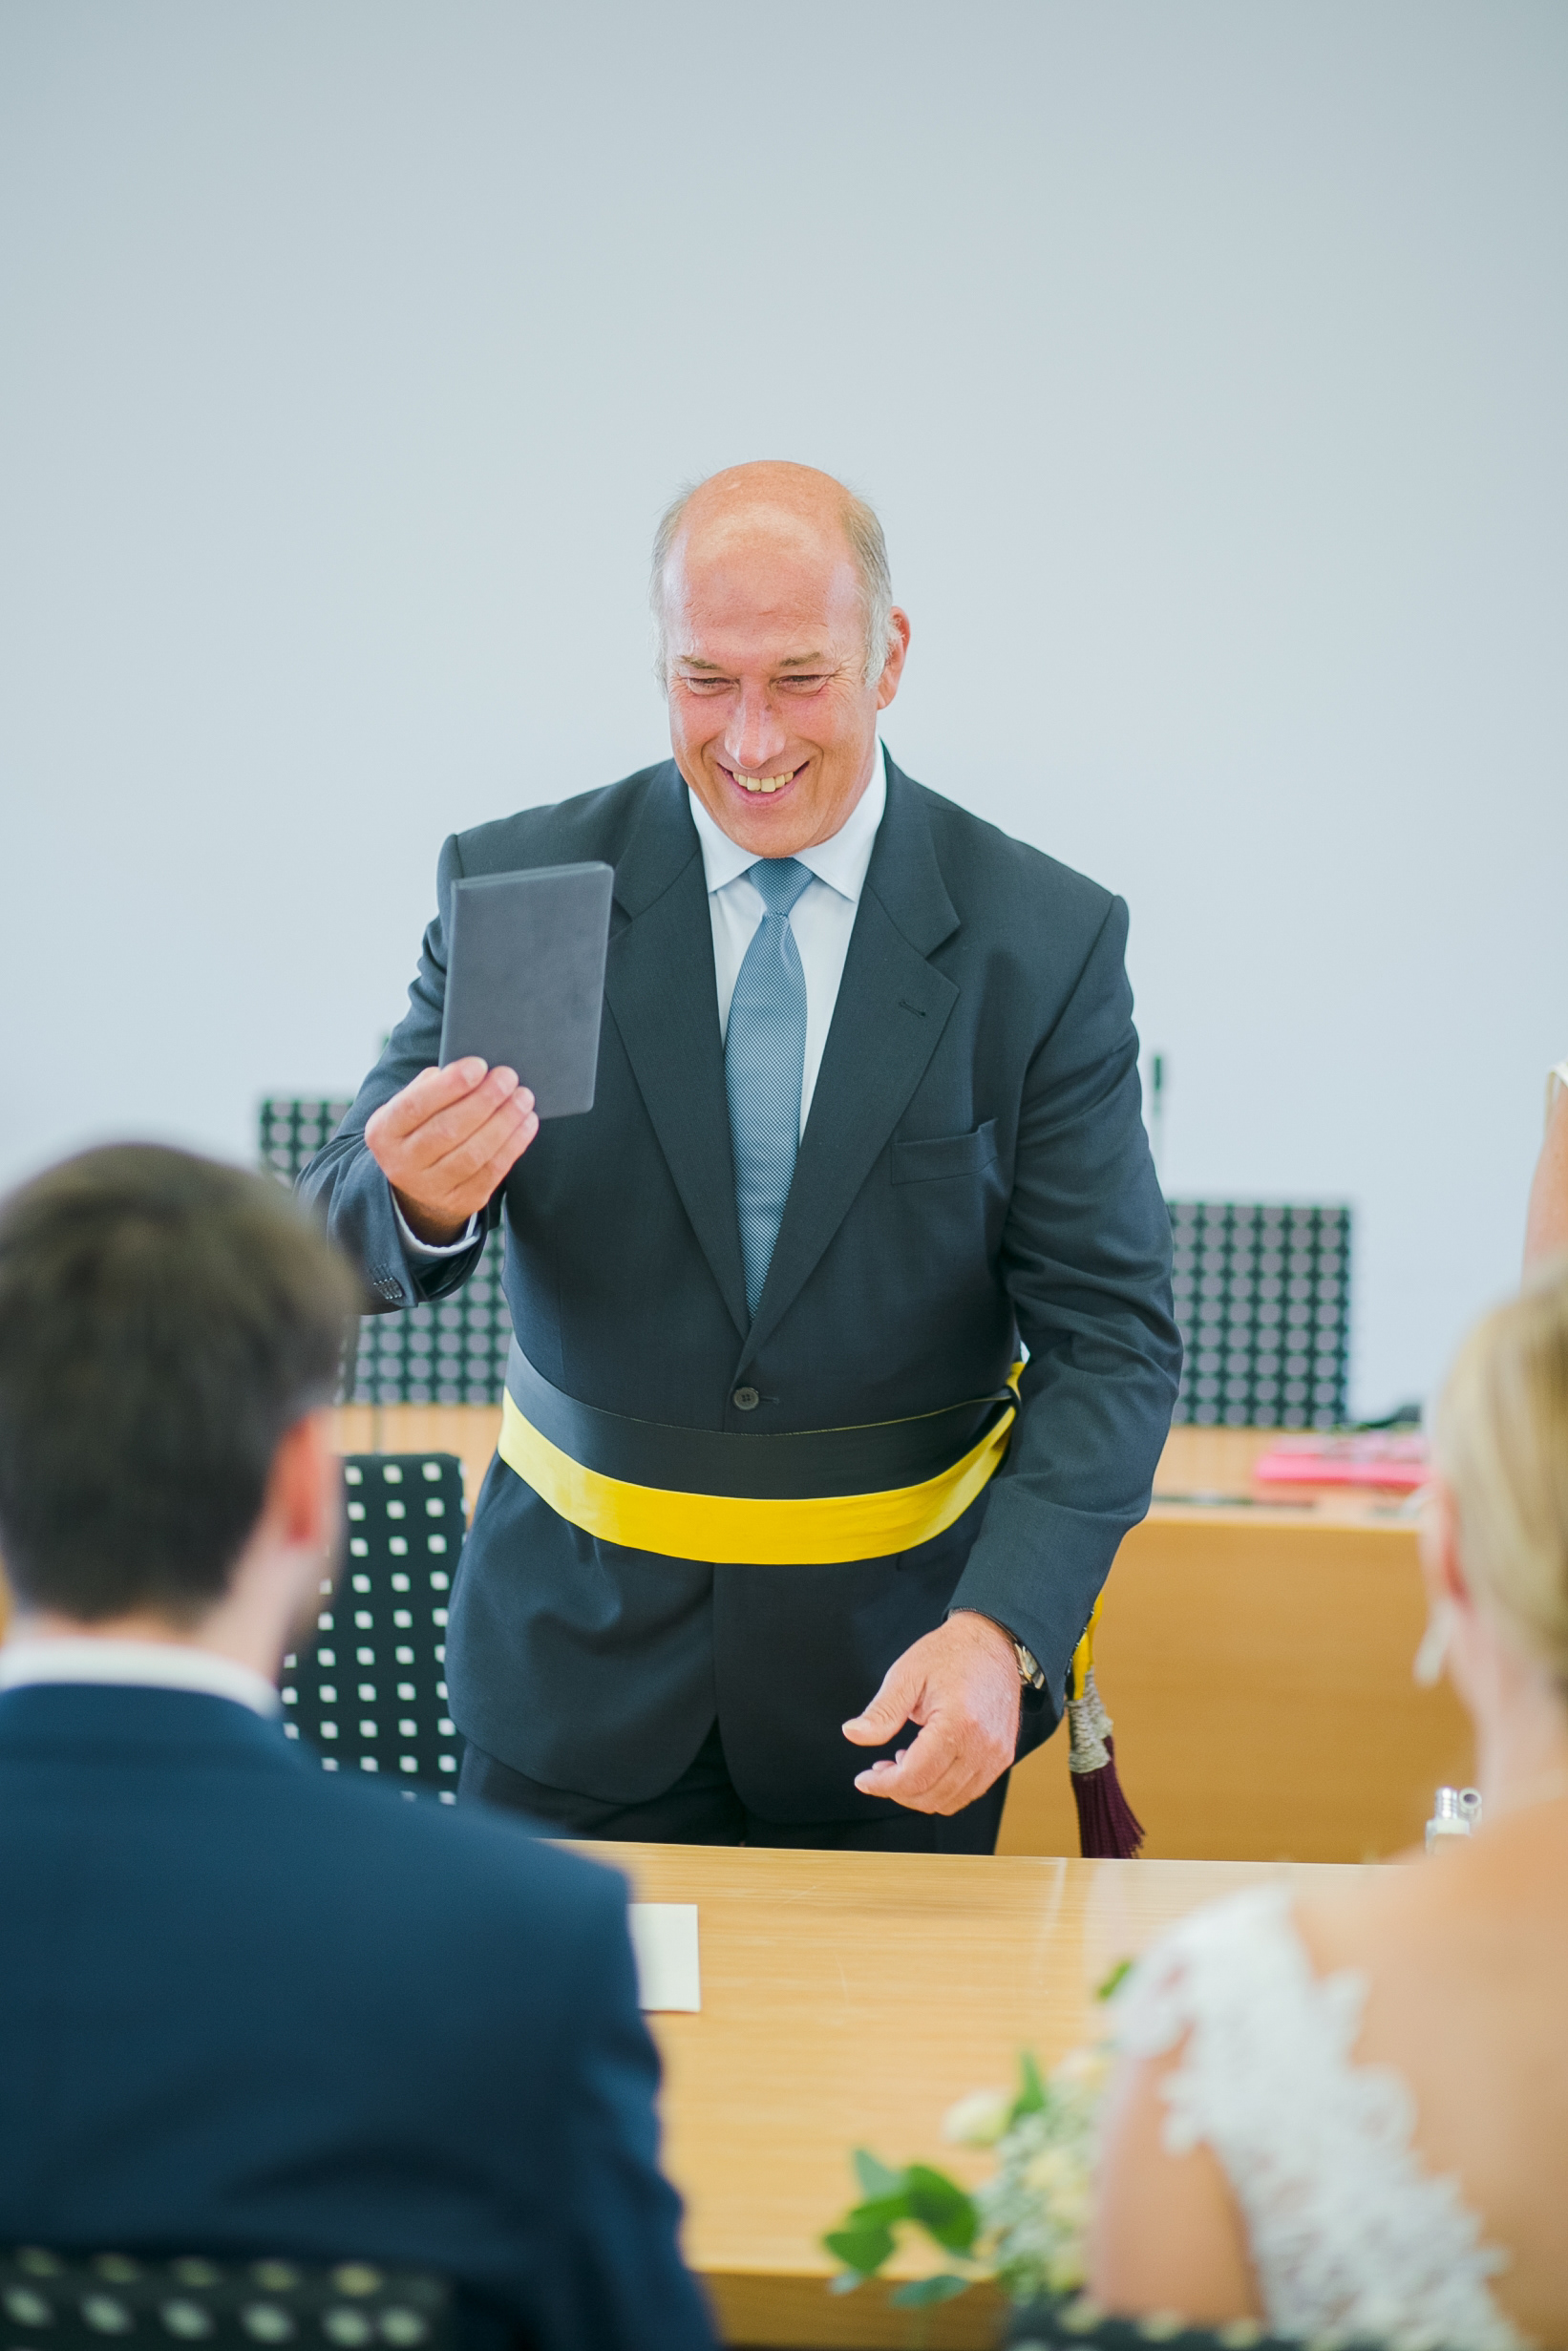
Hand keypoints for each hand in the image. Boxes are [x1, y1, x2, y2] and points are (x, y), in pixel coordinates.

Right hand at [365, 1058, 538, 1244]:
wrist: (419, 1181)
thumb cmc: (422, 1126)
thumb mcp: (412, 1106)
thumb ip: (433, 1087)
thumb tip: (474, 1071)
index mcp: (383, 1132)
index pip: (414, 1106)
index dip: (448, 1086)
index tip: (479, 1065)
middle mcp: (401, 1163)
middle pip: (447, 1130)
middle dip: (483, 1100)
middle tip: (508, 1077)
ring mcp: (430, 1187)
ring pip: (472, 1154)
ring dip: (504, 1122)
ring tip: (523, 1098)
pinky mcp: (460, 1201)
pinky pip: (491, 1172)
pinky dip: (513, 1145)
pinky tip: (527, 1123)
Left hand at [842, 1611, 1020, 1814]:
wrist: (993, 1642)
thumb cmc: (950, 1653)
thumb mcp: (907, 1674)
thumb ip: (882, 1712)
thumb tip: (853, 1734)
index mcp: (958, 1724)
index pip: (915, 1777)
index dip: (883, 1785)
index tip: (863, 1779)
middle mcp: (983, 1746)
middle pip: (932, 1796)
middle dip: (898, 1790)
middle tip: (880, 1769)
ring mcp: (997, 1754)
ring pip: (951, 1801)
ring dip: (920, 1792)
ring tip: (903, 1763)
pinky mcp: (1002, 1757)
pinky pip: (969, 1792)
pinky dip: (943, 1788)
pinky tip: (928, 1763)